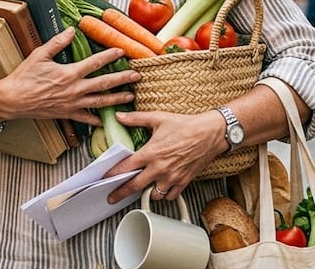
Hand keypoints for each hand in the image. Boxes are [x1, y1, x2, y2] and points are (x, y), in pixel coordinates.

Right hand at [0, 28, 139, 125]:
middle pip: (104, 84)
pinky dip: (97, 120)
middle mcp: (75, 89)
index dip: (110, 56)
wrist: (13, 100)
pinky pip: (85, 118)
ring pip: (100, 102)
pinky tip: (105, 120)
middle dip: (122, 79)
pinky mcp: (67, 114)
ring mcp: (72, 104)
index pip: (95, 62)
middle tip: (137, 76)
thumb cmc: (24, 76)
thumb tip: (71, 30)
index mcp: (69, 73)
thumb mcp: (40, 54)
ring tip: (131, 97)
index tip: (122, 51)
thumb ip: (58, 42)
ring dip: (117, 99)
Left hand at [103, 109, 225, 202]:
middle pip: (134, 186)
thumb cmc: (186, 125)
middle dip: (120, 193)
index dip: (112, 174)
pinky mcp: (183, 181)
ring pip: (153, 194)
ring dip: (145, 192)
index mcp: (151, 153)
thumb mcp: (158, 118)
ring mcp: (172, 177)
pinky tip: (161, 188)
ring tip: (141, 188)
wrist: (210, 133)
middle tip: (111, 197)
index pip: (125, 167)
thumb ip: (136, 119)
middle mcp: (159, 168)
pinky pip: (170, 196)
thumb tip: (119, 116)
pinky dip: (164, 194)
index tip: (104, 179)